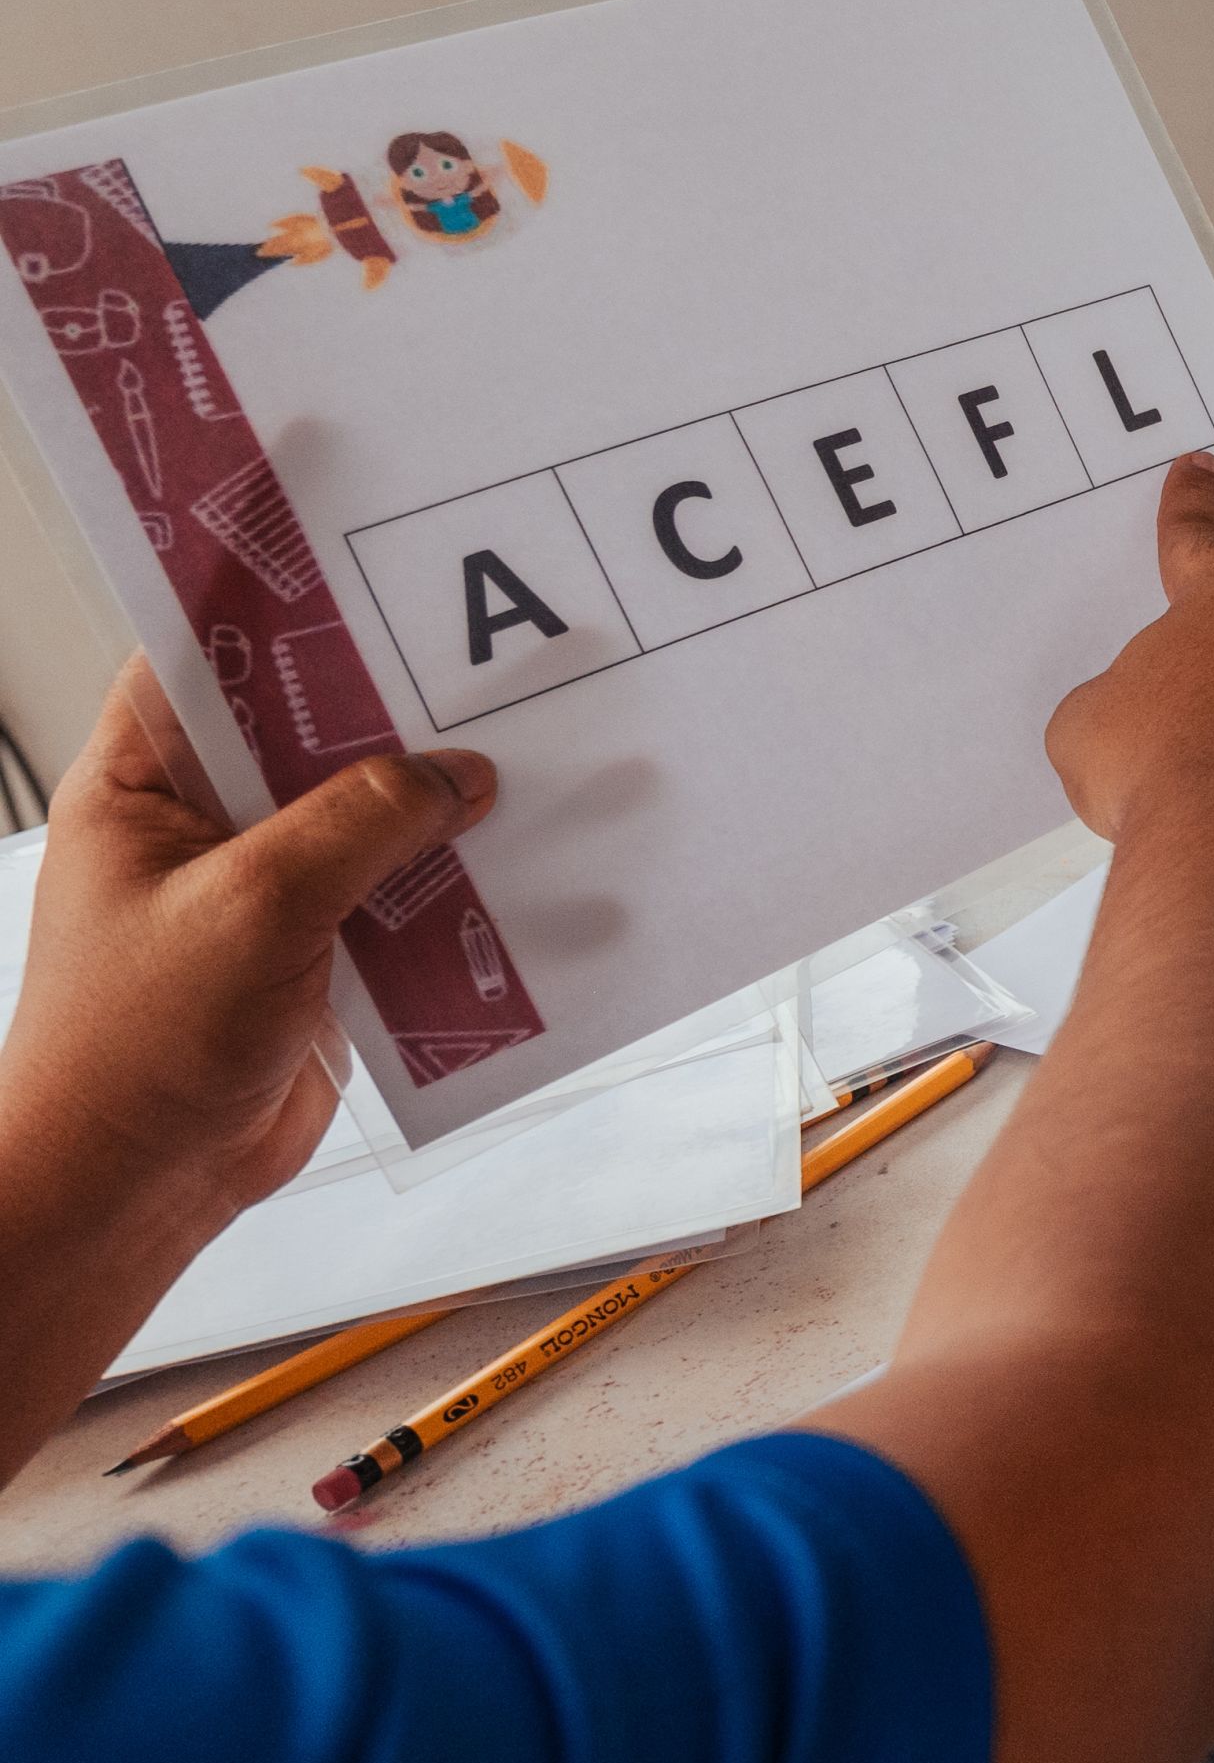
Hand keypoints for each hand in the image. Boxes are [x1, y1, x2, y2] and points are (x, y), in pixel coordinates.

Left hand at [0, 656, 495, 1224]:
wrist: (135, 1188)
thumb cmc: (134, 1050)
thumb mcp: (251, 906)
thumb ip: (361, 823)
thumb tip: (456, 775)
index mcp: (144, 782)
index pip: (208, 658)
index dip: (285, 609)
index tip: (378, 574)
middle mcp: (204, 822)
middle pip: (312, 733)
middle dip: (396, 712)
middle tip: (487, 664)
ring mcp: (264, 886)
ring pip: (369, 816)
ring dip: (438, 806)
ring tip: (528, 759)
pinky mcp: (318, 950)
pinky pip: (398, 894)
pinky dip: (454, 885)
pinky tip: (518, 864)